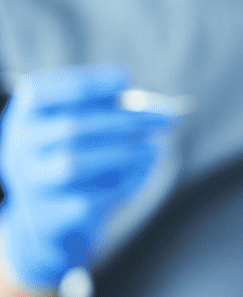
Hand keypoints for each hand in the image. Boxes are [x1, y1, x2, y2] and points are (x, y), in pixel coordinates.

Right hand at [0, 64, 174, 289]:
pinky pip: (88, 199)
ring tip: (160, 148)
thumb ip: (121, 109)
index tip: (126, 79)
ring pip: (75, 163)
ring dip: (126, 153)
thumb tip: (167, 112)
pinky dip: (122, 184)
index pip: (45, 90)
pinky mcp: (49, 216)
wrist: (56, 217)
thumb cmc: (82, 153)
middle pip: (72, 126)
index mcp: (26, 114)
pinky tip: (146, 174)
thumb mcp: (94, 124)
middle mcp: (19, 146)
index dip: (86, 82)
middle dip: (127, 120)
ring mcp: (30, 183)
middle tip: (170, 118)